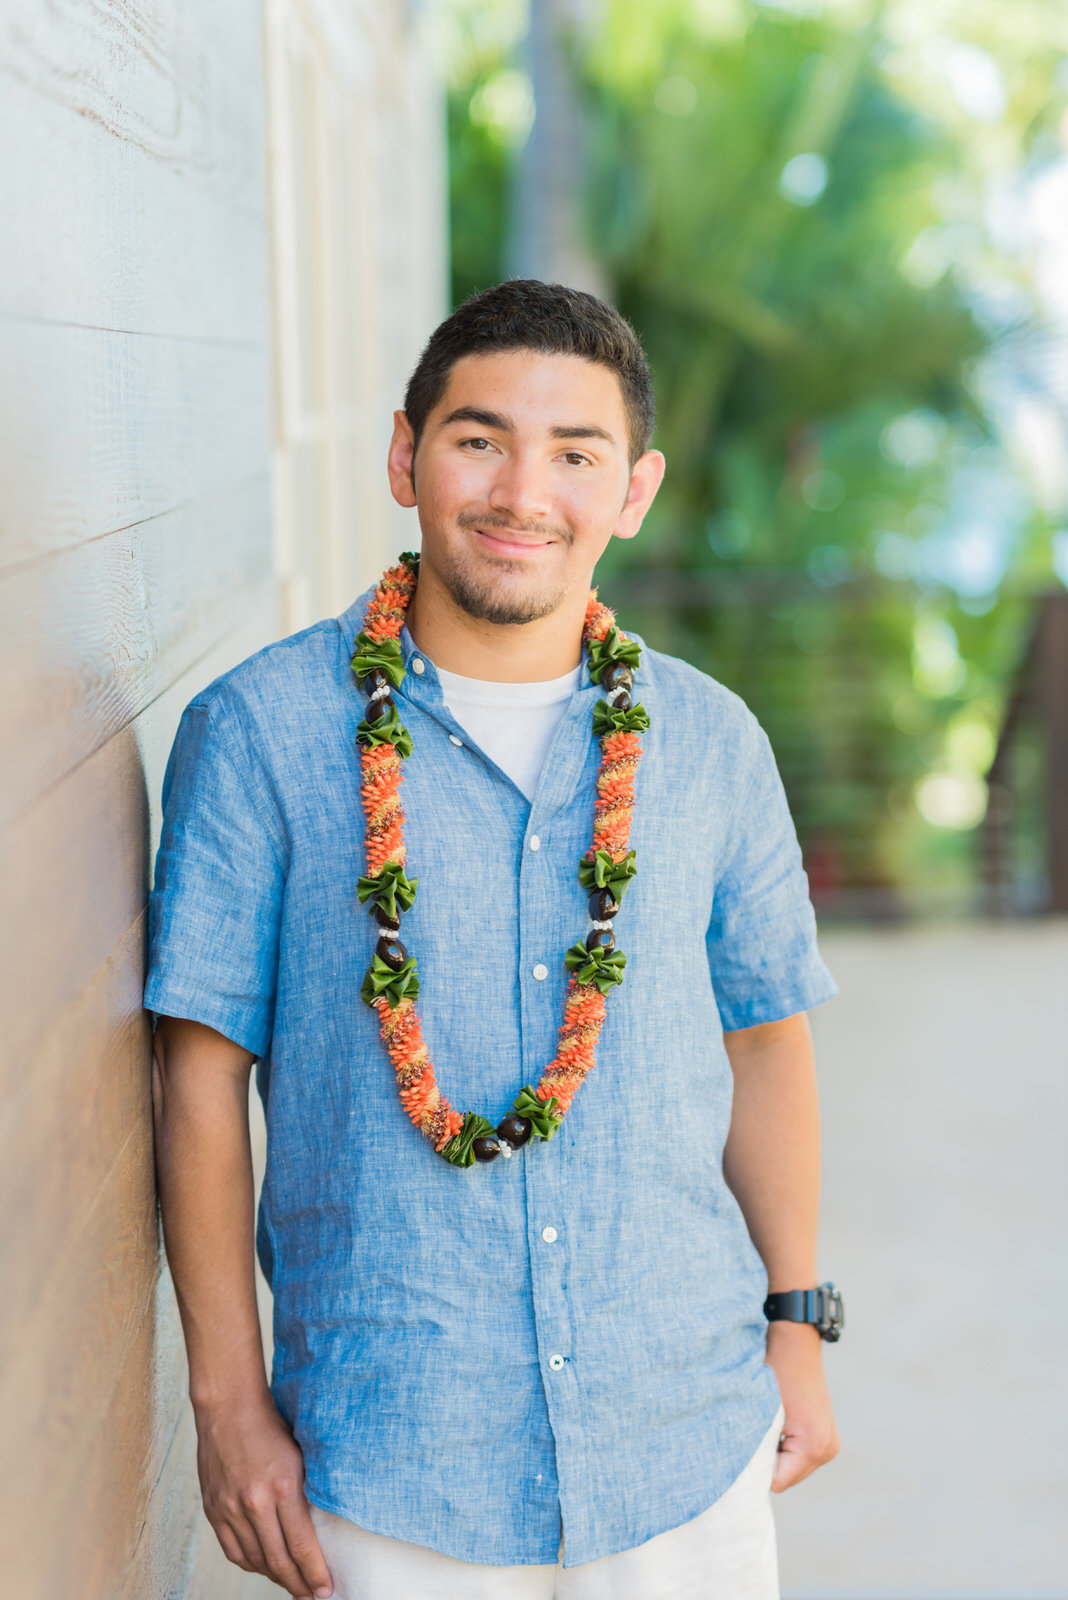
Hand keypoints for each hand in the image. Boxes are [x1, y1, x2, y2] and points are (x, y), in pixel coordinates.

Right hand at [194, 1392, 333, 1597]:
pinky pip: (233, 1550)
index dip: (315, 1574)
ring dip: (276, 1577)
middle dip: (299, 1584)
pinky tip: (264, 1567)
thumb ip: (306, 1493)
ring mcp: (229, 1509)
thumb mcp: (300, 1456)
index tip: (326, 1590)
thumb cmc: (271, 1426)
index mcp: (281, 1487)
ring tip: (291, 1583)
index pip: (301, 1546)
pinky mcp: (213, 1510)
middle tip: (312, 1596)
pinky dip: (250, 1564)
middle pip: (278, 1561)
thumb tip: (320, 1529)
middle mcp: (253, 1503)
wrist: (228, 1407)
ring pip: (255, 1560)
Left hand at [763, 1320, 839, 1491]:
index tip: (747, 1444)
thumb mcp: (761, 1411)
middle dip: (769, 1461)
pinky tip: (779, 1426)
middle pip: (786, 1478)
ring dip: (777, 1454)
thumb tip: (746, 1477)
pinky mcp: (827, 1439)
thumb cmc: (774, 1373)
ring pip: (792, 1469)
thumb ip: (757, 1447)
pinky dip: (786, 1448)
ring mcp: (830, 1445)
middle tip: (756, 1432)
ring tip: (768, 1426)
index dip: (758, 1465)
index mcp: (813, 1445)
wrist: (795, 1345)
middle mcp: (827, 1449)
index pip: (776, 1481)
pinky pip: (799, 1457)